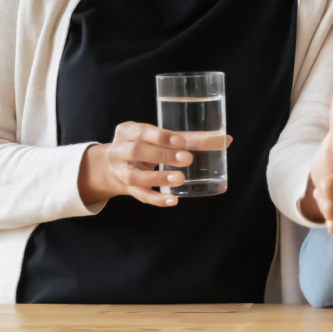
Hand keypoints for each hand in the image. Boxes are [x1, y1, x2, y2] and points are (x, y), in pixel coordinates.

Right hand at [78, 122, 226, 207]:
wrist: (107, 167)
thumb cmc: (142, 145)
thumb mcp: (155, 136)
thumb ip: (186, 138)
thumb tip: (225, 139)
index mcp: (128, 131)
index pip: (143, 131)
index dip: (162, 137)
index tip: (182, 141)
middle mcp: (120, 151)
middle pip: (138, 151)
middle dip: (163, 155)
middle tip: (187, 158)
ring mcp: (122, 171)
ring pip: (136, 176)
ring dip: (159, 178)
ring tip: (180, 179)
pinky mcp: (127, 189)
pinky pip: (140, 196)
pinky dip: (156, 199)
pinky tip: (172, 200)